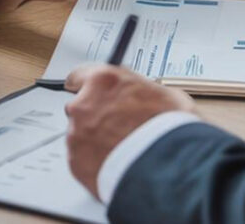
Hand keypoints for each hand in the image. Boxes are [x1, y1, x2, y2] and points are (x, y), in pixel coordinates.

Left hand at [64, 65, 194, 197]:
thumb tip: (146, 96)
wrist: (167, 169)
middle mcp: (84, 104)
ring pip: (80, 134)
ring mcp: (77, 135)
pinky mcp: (76, 162)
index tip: (93, 93)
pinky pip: (81, 158)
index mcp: (103, 80)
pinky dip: (94, 161)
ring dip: (94, 139)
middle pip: (79, 106)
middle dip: (94, 115)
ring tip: (120, 149)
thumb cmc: (169, 131)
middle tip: (117, 126)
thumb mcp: (166, 95)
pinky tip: (115, 163)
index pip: (79, 75)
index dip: (88, 86)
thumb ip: (143, 91)